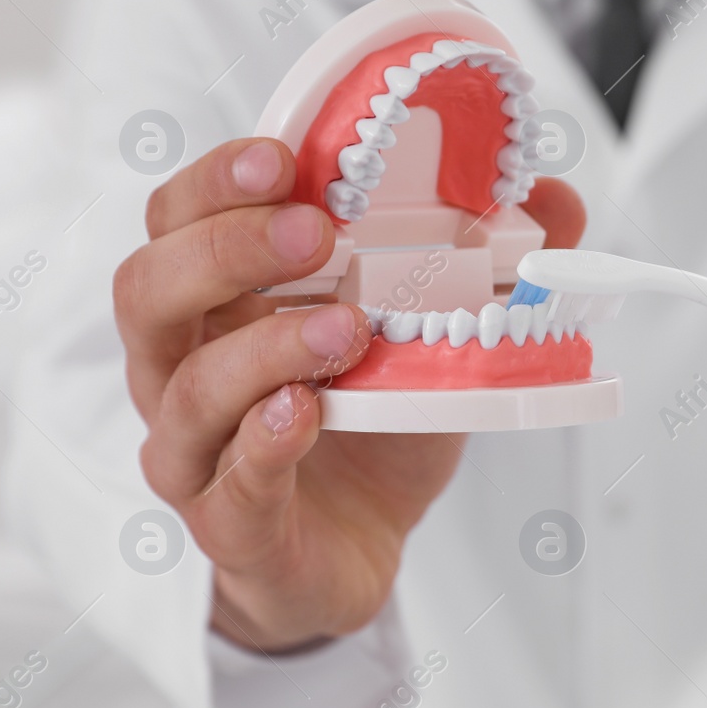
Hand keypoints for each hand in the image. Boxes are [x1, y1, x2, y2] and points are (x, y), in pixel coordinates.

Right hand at [114, 138, 584, 651]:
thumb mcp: (432, 336)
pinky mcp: (232, 526)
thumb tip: (557, 200)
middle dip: (229, 248)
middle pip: (148, 288)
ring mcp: (197, 451)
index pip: (178, 220)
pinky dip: (266, 443)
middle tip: (316, 232)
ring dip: (265, 347)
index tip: (283, 158)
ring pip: (189, 388)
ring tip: (345, 328)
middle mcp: (184, 368)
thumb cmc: (370, 428)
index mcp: (218, 303)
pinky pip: (230, 483)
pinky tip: (304, 413)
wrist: (355, 549)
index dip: (216, 182)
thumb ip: (490, 264)